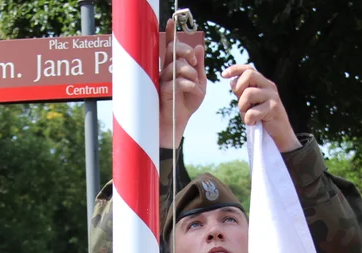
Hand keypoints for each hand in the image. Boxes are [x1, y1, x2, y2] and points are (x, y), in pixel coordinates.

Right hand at [159, 17, 205, 148]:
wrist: (179, 123)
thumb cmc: (186, 103)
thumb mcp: (199, 82)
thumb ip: (199, 66)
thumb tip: (199, 47)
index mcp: (173, 67)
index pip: (170, 46)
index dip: (169, 34)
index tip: (171, 21)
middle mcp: (165, 70)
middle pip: (172, 50)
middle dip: (186, 51)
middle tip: (195, 63)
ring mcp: (162, 80)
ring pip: (177, 66)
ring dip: (191, 73)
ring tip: (195, 84)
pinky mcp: (162, 91)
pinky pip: (178, 81)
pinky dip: (190, 85)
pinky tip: (193, 92)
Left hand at [222, 65, 299, 151]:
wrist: (279, 134)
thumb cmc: (262, 118)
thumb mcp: (249, 103)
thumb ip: (242, 92)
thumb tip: (231, 81)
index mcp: (262, 83)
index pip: (248, 69)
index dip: (235, 69)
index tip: (223, 75)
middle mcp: (268, 86)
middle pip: (249, 75)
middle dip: (239, 88)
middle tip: (242, 103)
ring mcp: (272, 96)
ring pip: (248, 94)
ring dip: (243, 108)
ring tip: (248, 116)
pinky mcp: (274, 108)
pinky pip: (252, 112)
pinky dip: (248, 120)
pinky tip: (253, 123)